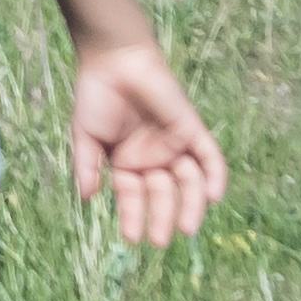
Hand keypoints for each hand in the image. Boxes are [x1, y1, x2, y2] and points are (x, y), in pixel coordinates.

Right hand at [67, 41, 222, 247]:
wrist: (115, 60)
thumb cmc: (96, 96)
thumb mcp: (86, 136)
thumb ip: (87, 166)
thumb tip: (86, 198)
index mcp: (128, 164)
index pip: (134, 198)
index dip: (133, 217)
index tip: (132, 238)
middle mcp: (154, 159)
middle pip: (164, 195)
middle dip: (162, 217)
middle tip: (160, 240)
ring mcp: (175, 145)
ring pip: (189, 182)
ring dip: (190, 205)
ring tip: (186, 227)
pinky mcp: (192, 129)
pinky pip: (210, 157)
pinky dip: (215, 176)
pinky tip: (213, 196)